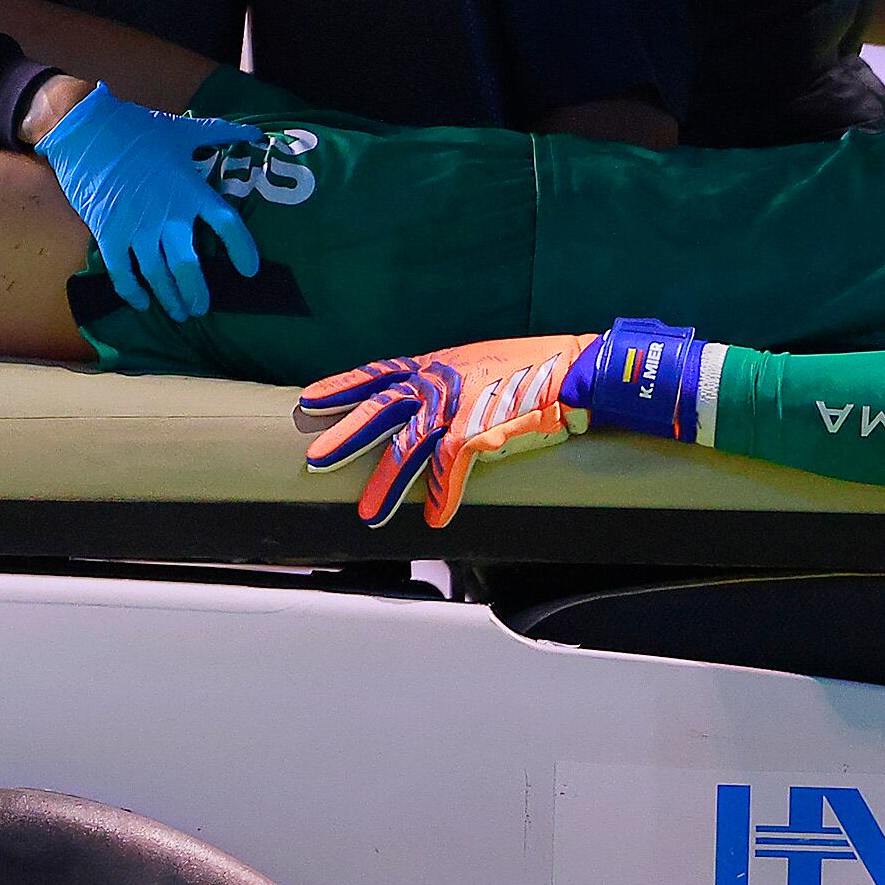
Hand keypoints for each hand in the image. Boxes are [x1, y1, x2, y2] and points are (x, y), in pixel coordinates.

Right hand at [31, 81, 261, 319]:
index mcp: (190, 189)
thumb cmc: (138, 130)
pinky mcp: (108, 234)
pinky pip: (122, 273)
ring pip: (157, 276)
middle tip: (202, 308)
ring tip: (180, 313)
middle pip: (188, 266)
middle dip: (197, 292)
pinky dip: (132, 292)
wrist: (86, 129)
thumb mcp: (183, 130)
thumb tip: (255, 133)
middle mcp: (166, 215)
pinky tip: (141, 303)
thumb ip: (220, 134)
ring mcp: (136, 228)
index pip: (227, 224)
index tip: (249, 271)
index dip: (242, 249)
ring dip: (170, 299)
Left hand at [296, 320, 710, 527]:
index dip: (342, 387)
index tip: (309, 398)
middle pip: (379, 412)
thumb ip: (451, 382)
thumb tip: (431, 400)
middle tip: (314, 460)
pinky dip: (444, 499)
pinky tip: (437, 520)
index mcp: (436, 364)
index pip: (378, 374)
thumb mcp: (481, 365)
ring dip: (387, 486)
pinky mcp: (477, 434)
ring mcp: (456, 408)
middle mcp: (439, 383)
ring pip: (408, 451)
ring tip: (368, 514)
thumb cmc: (535, 368)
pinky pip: (451, 474)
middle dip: (345, 437)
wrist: (574, 370)